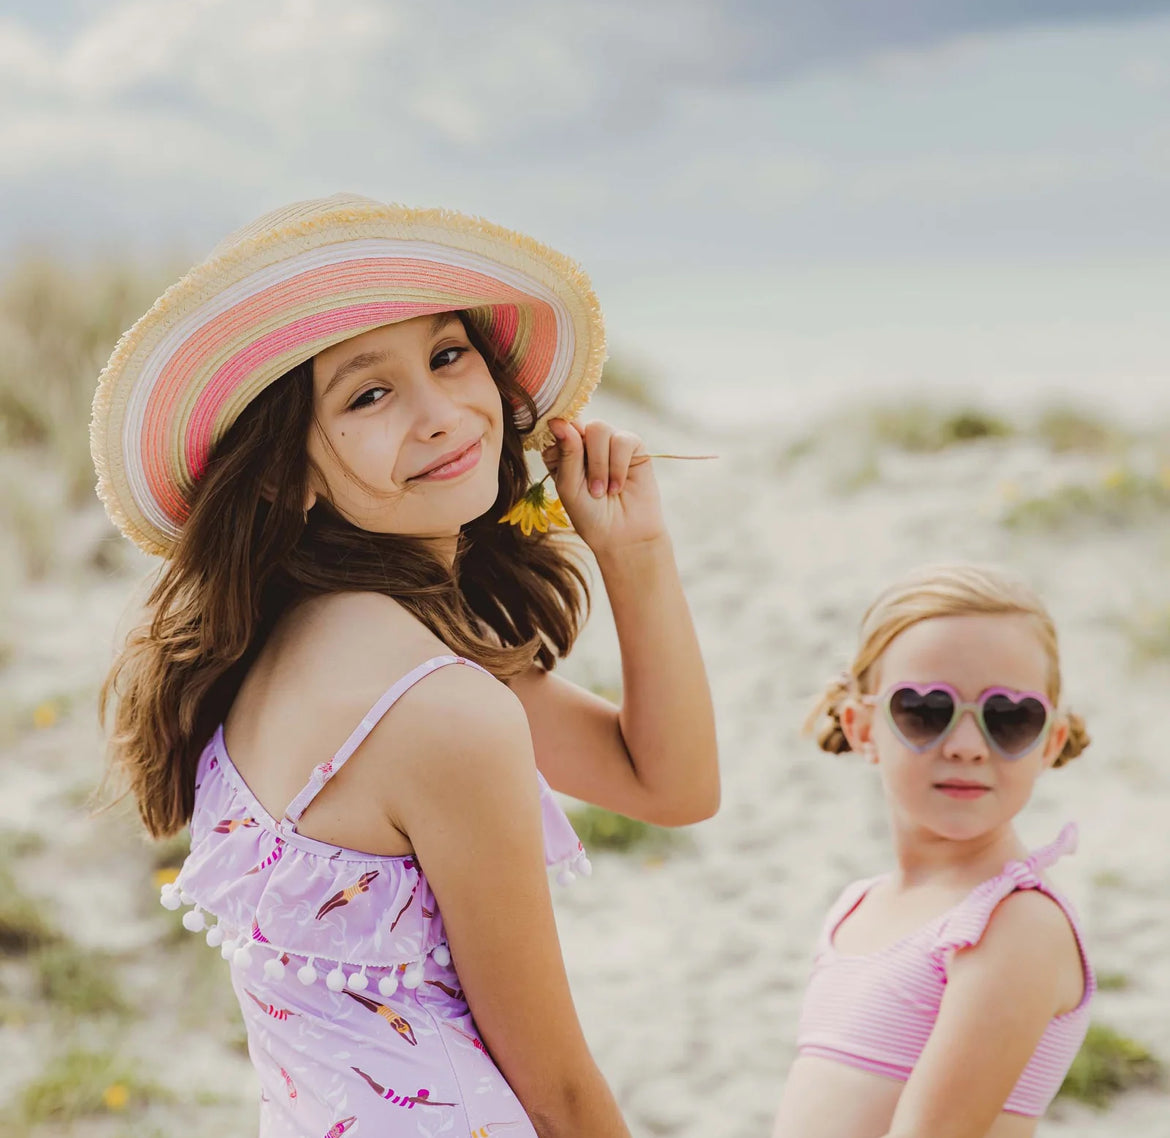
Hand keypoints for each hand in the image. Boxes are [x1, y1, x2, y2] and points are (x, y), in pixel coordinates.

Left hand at [541, 419, 667, 556]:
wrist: (623, 535)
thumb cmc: (590, 515)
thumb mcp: (569, 486)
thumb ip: (565, 453)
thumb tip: (558, 421)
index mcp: (563, 451)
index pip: (556, 427)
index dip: (559, 438)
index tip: (566, 464)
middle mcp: (585, 442)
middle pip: (579, 424)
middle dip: (583, 457)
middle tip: (591, 489)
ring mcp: (609, 442)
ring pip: (599, 429)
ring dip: (600, 464)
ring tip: (604, 491)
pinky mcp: (633, 446)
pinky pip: (623, 440)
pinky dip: (618, 466)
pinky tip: (618, 487)